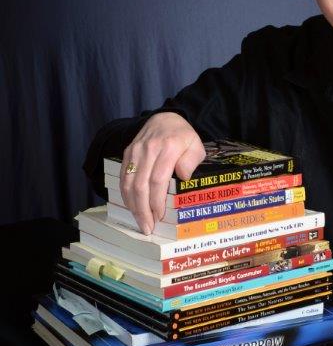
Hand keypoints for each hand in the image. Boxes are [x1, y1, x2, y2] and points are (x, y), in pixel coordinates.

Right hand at [120, 112, 205, 233]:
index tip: (159, 217)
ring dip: (132, 205)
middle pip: (141, 184)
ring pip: (129, 182)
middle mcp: (149, 149)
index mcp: (169, 147)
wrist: (166, 117)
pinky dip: (125, 194)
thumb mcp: (196, 146)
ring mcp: (136, 150)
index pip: (158, 180)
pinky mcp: (127, 152)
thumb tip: (183, 177)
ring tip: (139, 221)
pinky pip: (123, 176)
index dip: (157, 201)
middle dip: (142, 209)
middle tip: (147, 227)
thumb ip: (192, 161)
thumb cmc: (184, 137)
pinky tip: (132, 206)